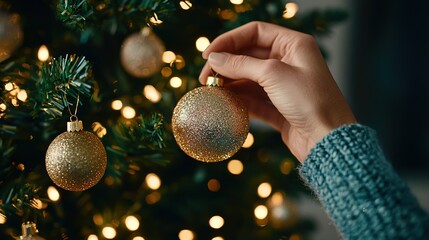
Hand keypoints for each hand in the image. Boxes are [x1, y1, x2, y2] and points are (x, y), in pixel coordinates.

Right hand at [199, 21, 355, 161]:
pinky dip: (239, 100)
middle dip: (226, 65)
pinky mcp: (279, 107)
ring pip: (249, 79)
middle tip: (206, 78)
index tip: (208, 55)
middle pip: (249, 56)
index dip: (229, 40)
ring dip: (230, 84)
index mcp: (293, 45)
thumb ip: (241, 64)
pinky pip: (254, 99)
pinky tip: (225, 104)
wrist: (328, 140)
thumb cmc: (310, 101)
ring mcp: (284, 86)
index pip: (255, 32)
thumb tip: (215, 59)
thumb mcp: (273, 75)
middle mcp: (289, 62)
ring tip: (212, 92)